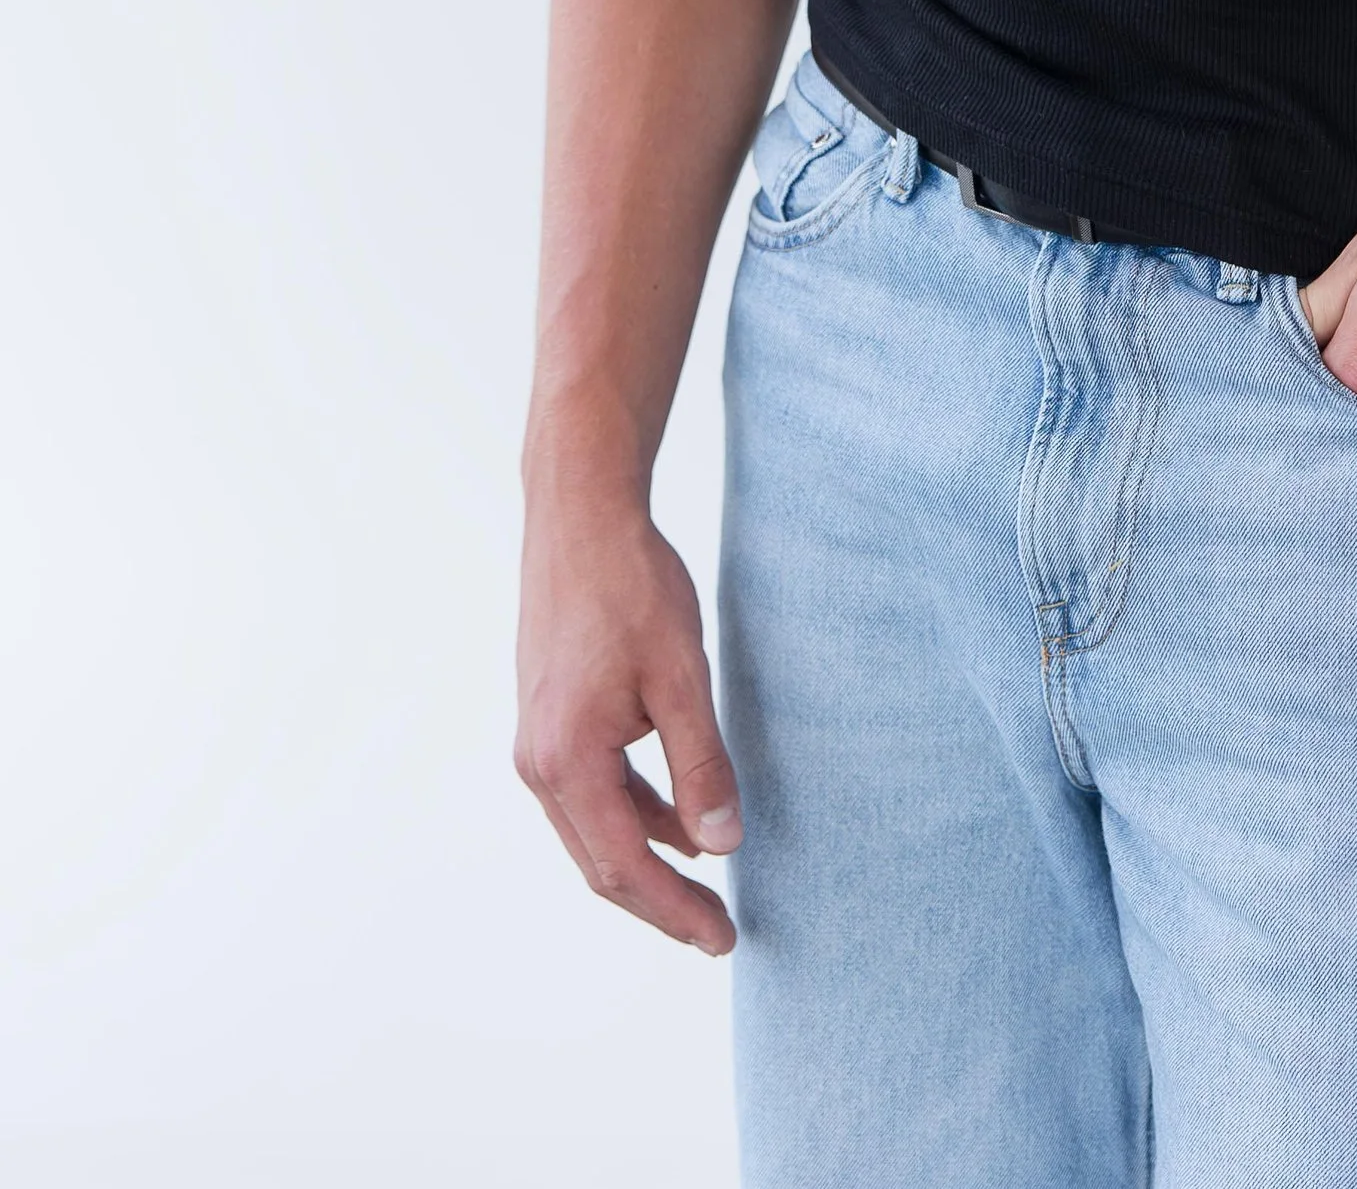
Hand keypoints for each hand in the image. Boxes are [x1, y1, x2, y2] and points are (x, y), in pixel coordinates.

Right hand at [516, 485, 741, 952]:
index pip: (625, 865)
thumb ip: (701, 766)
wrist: (580, 514)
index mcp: (567, 760)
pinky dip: (635, 813)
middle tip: (717, 931)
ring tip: (705, 885)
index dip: (675, 909)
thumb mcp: (681, 676)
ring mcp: (538, 741)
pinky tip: (678, 817)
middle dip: (661, 900)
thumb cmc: (631, 586)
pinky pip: (592, 790)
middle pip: (601, 861)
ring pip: (594, 827)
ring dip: (648, 858)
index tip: (721, 938)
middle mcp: (540, 762)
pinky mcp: (549, 718)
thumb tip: (722, 847)